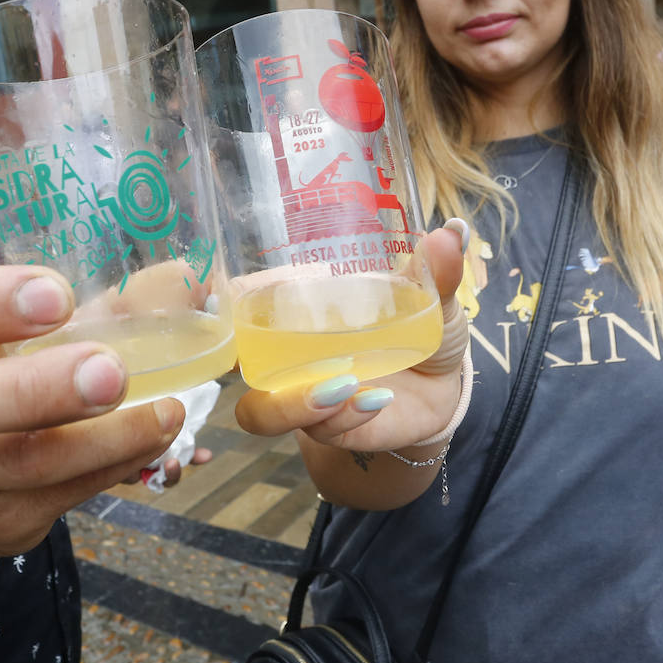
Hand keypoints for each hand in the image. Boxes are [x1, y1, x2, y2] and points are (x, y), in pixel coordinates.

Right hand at [0, 266, 184, 558]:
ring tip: (165, 412)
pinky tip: (157, 440)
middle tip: (110, 371)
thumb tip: (192, 279)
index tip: (59, 296)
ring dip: (102, 439)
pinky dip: (115, 467)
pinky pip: (58, 497)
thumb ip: (98, 303)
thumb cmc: (6, 375)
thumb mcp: (27, 333)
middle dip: (34, 388)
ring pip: (20, 462)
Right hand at [233, 224, 467, 451]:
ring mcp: (302, 395)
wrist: (443, 388)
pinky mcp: (329, 429)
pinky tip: (378, 399)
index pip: (236, 302)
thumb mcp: (433, 300)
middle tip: (275, 341)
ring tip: (343, 385)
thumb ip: (438, 273)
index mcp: (297, 311)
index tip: (218, 289)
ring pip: (260, 412)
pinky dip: (344, 417)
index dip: (211, 298)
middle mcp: (286, 354)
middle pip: (230, 362)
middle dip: (236, 357)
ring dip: (293, 403)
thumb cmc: (420, 330)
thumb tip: (451, 230)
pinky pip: (316, 432)